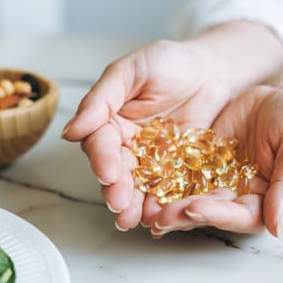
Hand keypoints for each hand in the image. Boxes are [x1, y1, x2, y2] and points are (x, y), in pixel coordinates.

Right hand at [62, 40, 238, 229]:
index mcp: (111, 122)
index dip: (103, 159)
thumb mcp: (132, 70)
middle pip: (118, 172)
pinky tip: (164, 217)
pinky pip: (171, 189)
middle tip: (120, 205)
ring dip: (137, 205)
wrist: (213, 70)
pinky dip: (166, 203)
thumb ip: (102, 98)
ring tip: (137, 220)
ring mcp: (154, 161)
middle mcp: (128, 146)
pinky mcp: (179, 170)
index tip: (108, 173)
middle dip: (117, 190)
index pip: (101, 144)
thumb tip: (69, 131)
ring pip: (141, 186)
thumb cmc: (170, 63)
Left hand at [148, 77, 282, 237]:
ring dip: (167, 204)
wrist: (281, 95)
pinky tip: (143, 179)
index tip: (195, 208)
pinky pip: (179, 172)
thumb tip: (279, 227)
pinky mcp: (199, 162)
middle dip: (183, 215)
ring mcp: (215, 181)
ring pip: (188, 197)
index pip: (240, 216)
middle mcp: (236, 198)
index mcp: (264, 203)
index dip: (217, 214)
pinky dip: (162, 178)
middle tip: (159, 216)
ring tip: (144, 208)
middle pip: (208, 212)